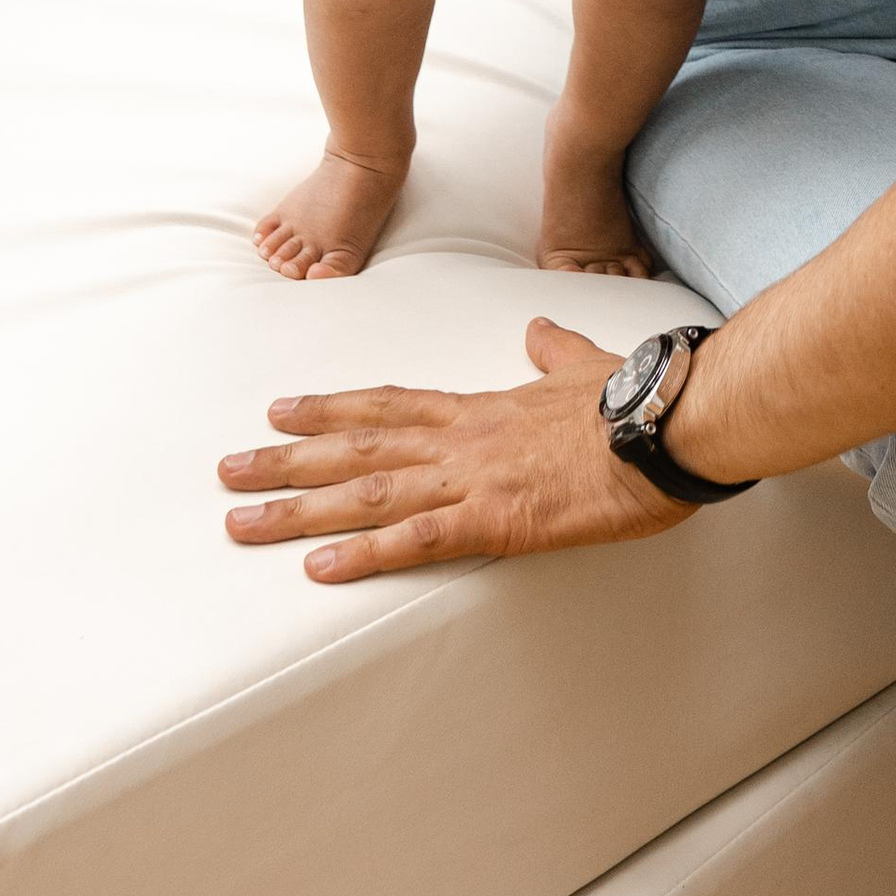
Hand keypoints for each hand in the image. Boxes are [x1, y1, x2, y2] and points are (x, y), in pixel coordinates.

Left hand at [219, 319, 690, 580]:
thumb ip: (552, 348)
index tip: (281, 412)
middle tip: (227, 471)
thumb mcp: (584, 362)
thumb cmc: (635, 398)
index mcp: (481, 409)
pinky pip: (417, 541)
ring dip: (300, 510)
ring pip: (368, 493)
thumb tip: (537, 327)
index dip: (331, 409)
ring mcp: (473, 479)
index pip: (389, 405)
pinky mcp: (496, 521)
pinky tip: (318, 568)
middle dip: (288, 462)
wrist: (669, 422)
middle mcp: (461, 439)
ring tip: (243, 521)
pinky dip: (364, 554)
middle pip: (358, 447)